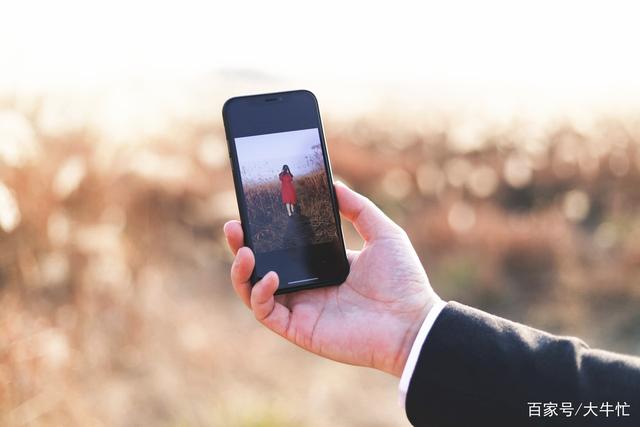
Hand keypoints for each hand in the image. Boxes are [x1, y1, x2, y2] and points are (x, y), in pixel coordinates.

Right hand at [223, 182, 440, 376]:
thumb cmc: (403, 280)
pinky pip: (266, 313)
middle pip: (260, 267)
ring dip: (241, 271)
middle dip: (240, 247)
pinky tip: (271, 277)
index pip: (282, 247)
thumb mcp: (382, 233)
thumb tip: (334, 184)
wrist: (413, 322)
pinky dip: (260, 294)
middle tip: (234, 226)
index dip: (263, 231)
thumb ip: (358, 208)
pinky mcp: (299, 329)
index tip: (251, 210)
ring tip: (244, 251)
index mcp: (321, 265)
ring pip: (253, 291)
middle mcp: (306, 287)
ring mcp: (300, 309)